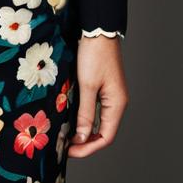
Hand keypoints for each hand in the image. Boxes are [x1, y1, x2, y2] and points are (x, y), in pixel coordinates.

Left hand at [66, 34, 128, 158]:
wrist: (98, 30)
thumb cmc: (94, 54)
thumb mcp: (87, 85)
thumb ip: (85, 113)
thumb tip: (82, 138)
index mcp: (117, 104)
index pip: (106, 137)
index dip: (88, 148)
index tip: (69, 152)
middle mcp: (117, 103)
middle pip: (104, 132)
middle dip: (85, 142)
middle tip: (65, 147)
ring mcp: (112, 95)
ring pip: (100, 121)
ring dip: (85, 131)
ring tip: (67, 136)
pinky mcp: (105, 87)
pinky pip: (97, 110)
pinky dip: (85, 118)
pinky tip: (72, 119)